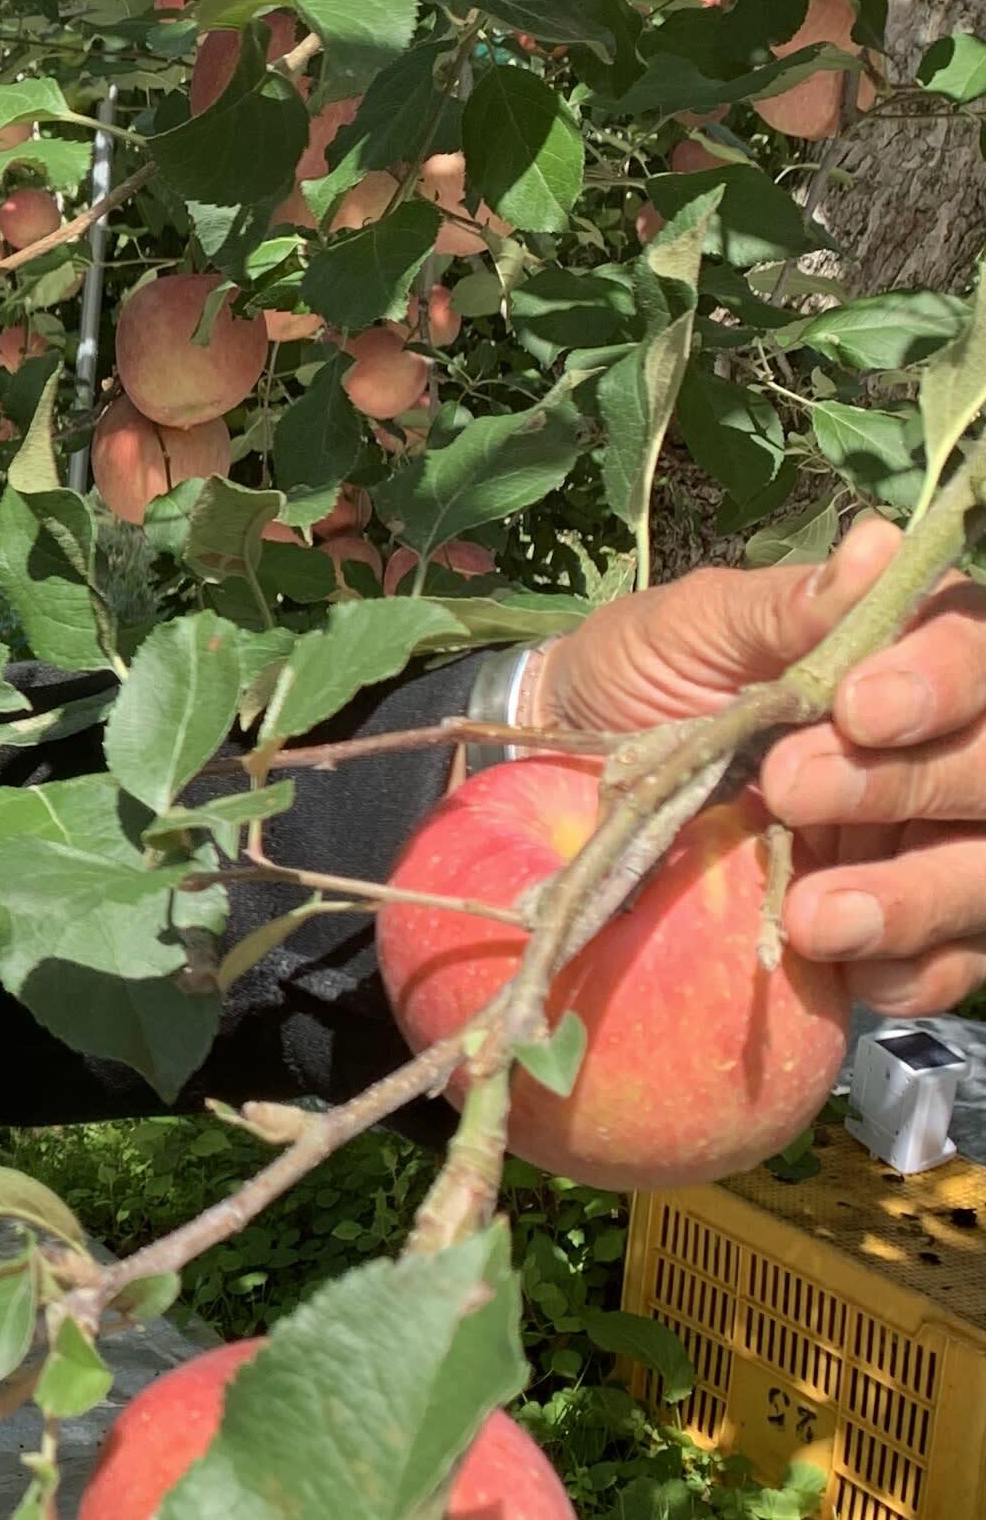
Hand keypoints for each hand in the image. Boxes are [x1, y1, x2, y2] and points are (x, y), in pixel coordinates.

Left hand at [532, 516, 985, 1015]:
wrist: (575, 775)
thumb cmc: (646, 674)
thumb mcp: (695, 626)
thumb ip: (785, 606)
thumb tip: (876, 547)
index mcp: (910, 652)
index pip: (979, 652)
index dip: (946, 681)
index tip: (859, 707)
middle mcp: (946, 746)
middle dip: (911, 784)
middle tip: (789, 789)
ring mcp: (933, 841)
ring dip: (918, 898)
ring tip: (818, 916)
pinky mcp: (904, 929)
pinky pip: (952, 966)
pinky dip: (912, 972)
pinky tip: (849, 968)